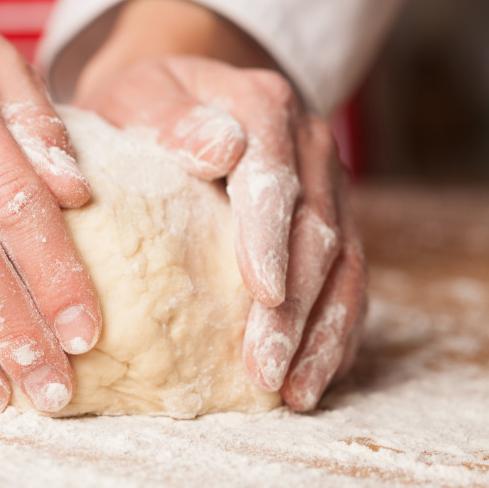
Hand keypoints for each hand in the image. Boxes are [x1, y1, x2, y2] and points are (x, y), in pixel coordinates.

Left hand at [74, 0, 366, 410]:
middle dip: (293, 306)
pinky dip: (334, 334)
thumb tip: (221, 147)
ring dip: (320, 333)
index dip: (270, 238)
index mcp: (264, 108)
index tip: (262, 292)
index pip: (273, 179)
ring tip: (294, 392)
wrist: (177, 96)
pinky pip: (347, 283)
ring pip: (343, 266)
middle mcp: (310, 147)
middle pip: (315, 232)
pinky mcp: (331, 224)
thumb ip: (172, 118)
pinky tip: (313, 379)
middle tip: (265, 367)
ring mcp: (329, 187)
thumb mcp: (141, 95)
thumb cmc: (143, 106)